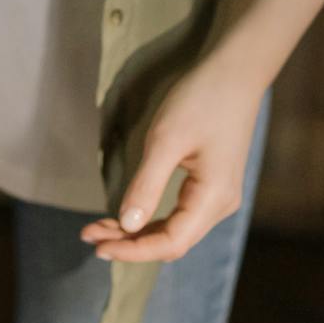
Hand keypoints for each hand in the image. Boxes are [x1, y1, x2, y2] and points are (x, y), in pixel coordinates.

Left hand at [79, 57, 262, 263]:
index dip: (133, 251)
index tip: (98, 246)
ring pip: (174, 230)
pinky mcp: (211, 185)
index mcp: (214, 198)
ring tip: (98, 229)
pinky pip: (179, 214)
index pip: (171, 243)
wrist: (234, 72)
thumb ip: (147, 186)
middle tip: (88, 236)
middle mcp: (220, 204)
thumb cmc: (201, 100)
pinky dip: (150, 218)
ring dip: (137, 233)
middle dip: (130, 243)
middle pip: (172, 241)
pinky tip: (125, 218)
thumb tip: (126, 226)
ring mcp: (218, 196)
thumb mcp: (166, 140)